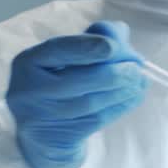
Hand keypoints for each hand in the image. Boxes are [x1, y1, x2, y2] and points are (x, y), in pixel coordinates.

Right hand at [6, 21, 147, 167]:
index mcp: (29, 62)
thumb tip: (121, 30)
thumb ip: (93, 39)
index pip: (59, 50)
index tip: (114, 47)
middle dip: (115, 72)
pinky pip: (98, 119)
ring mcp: (44, 116)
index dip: (88, 47)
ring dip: (123, 89)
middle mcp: (30, 89)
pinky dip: (122, 105)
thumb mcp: (66, 59)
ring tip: (139, 80)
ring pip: (92, 101)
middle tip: (137, 67)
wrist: (42, 133)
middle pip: (80, 79)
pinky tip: (134, 96)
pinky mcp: (60, 136)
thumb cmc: (58, 84)